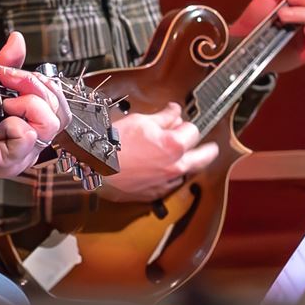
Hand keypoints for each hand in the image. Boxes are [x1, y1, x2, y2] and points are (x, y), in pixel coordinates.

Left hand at [0, 32, 69, 179]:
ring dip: (27, 105)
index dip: (41, 83)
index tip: (7, 73)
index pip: (58, 104)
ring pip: (50, 124)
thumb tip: (18, 39)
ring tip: (2, 106)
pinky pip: (28, 137)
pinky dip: (12, 124)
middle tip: (4, 81)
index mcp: (30, 126)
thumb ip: (6, 65)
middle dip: (34, 86)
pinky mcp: (7, 163)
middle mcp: (30, 143)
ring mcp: (22, 156)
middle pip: (60, 112)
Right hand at [100, 104, 218, 201]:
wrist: (93, 166)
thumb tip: (175, 112)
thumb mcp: (140, 121)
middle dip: (208, 149)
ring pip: (186, 171)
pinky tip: (162, 168)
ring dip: (186, 162)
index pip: (193, 131)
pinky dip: (170, 175)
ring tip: (181, 155)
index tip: (180, 119)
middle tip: (211, 147)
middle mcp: (174, 166)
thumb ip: (164, 117)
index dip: (185, 123)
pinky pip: (170, 183)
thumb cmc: (113, 143)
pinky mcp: (154, 193)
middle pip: (203, 157)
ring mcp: (165, 182)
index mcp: (174, 146)